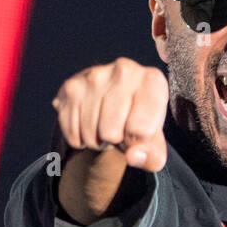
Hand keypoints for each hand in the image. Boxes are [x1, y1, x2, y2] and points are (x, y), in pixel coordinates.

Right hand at [51, 58, 168, 170]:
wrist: (115, 103)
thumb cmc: (140, 122)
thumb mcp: (154, 142)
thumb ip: (153, 155)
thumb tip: (133, 156)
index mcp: (152, 80)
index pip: (140, 130)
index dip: (137, 141)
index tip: (139, 132)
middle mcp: (124, 70)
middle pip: (111, 132)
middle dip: (115, 141)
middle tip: (120, 129)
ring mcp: (95, 75)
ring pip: (90, 133)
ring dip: (97, 140)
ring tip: (106, 125)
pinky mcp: (72, 86)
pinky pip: (72, 132)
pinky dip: (79, 137)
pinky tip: (90, 123)